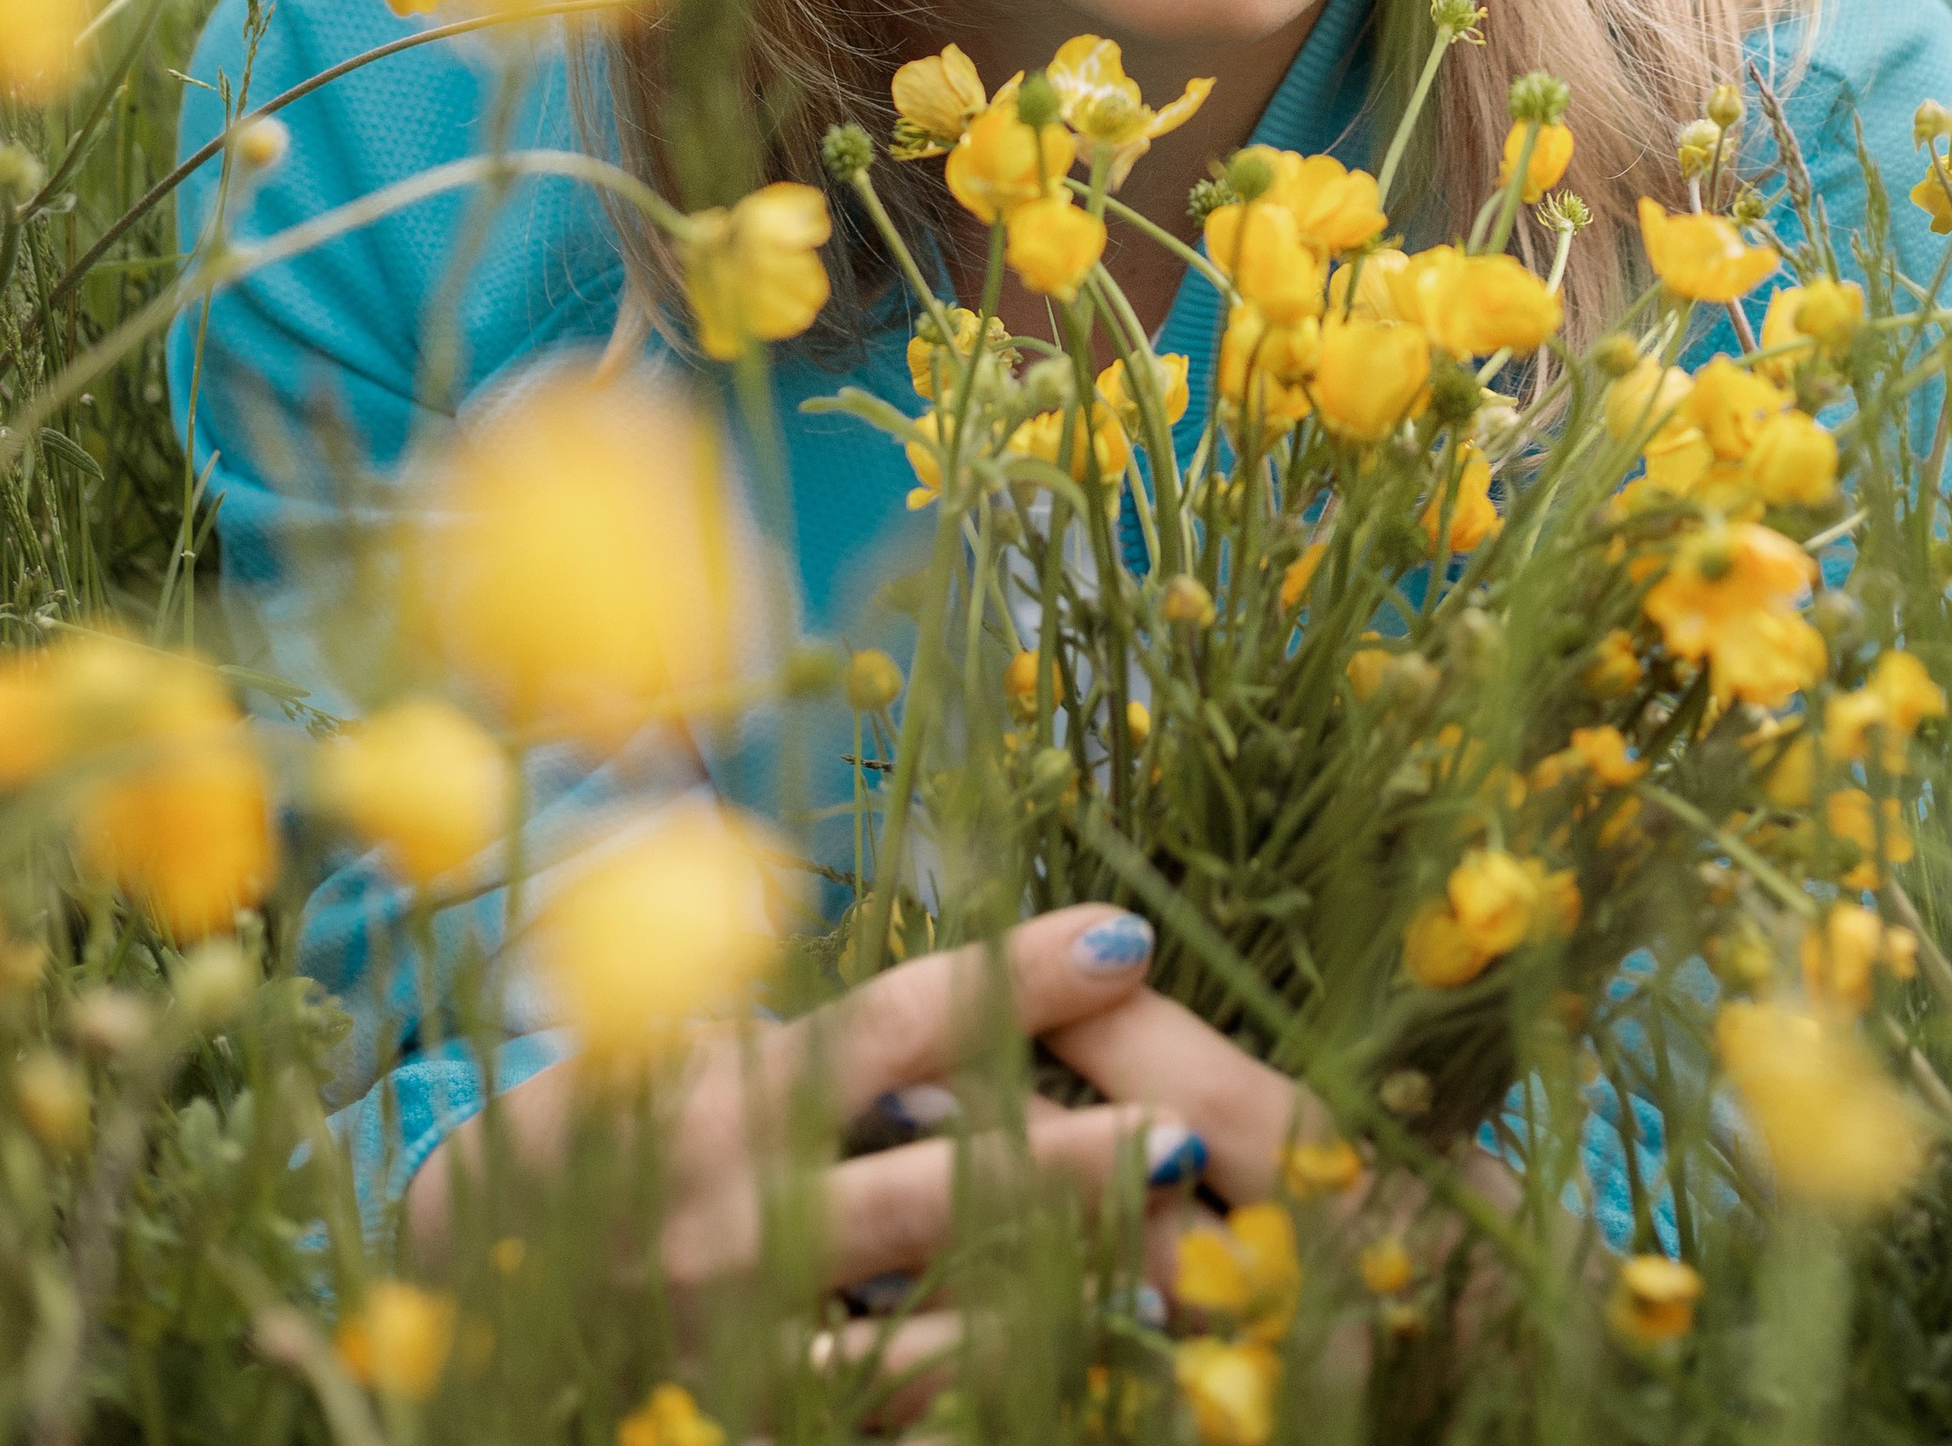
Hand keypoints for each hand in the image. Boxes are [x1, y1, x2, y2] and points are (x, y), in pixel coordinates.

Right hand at [407, 900, 1200, 1350]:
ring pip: (927, 1330)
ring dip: (1054, 1303)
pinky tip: (1066, 1376)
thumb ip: (743, 986)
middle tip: (1188, 1131)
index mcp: (724, 1098)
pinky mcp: (750, 1424)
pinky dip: (975, 1400)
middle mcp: (739, 1219)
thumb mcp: (631, 1044)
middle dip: (1072, 1163)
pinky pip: (881, 1422)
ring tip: (1167, 1272)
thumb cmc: (570, 1154)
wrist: (444, 1319)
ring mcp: (743, 1341)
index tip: (1128, 938)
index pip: (896, 1021)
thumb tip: (821, 878)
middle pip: (939, 1185)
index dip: (1015, 978)